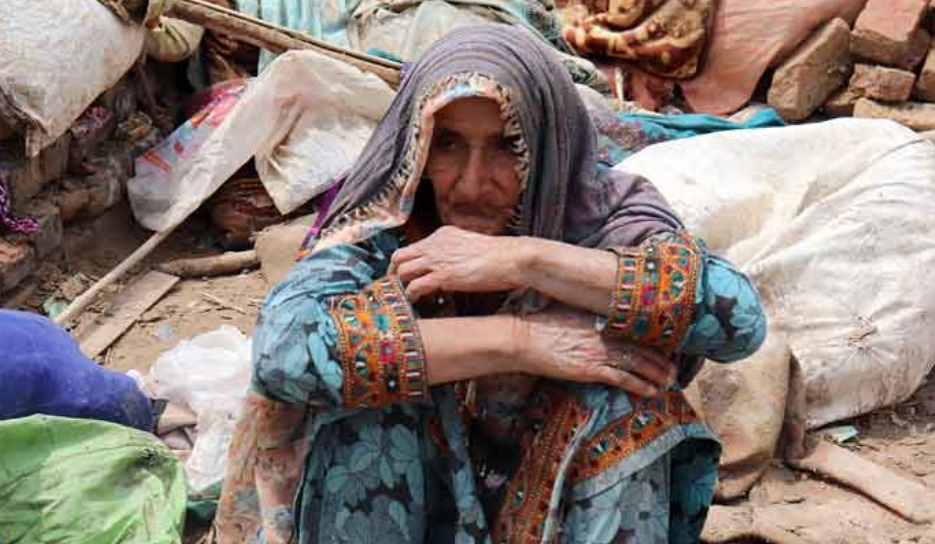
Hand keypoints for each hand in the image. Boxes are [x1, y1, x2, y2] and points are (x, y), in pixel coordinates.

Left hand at [389, 226, 528, 300]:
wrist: (512, 258)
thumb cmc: (499, 256)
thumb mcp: (471, 248)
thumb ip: (456, 254)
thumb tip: (451, 269)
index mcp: (442, 235)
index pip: (413, 247)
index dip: (405, 263)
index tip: (403, 276)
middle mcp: (435, 244)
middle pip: (399, 256)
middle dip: (392, 273)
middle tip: (393, 288)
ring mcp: (437, 259)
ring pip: (402, 271)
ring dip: (398, 287)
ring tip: (401, 299)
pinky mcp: (442, 275)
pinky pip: (414, 287)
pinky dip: (410, 296)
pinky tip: (414, 303)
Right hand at [516, 308, 675, 396]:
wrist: (522, 338)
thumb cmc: (537, 326)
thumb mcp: (565, 315)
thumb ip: (584, 320)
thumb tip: (593, 325)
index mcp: (597, 318)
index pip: (632, 329)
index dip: (651, 341)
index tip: (662, 348)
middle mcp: (602, 333)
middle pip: (640, 346)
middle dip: (660, 360)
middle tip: (673, 369)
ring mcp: (598, 351)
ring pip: (637, 362)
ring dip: (656, 374)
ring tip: (668, 382)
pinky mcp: (590, 368)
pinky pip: (623, 378)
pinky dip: (640, 385)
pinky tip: (651, 391)